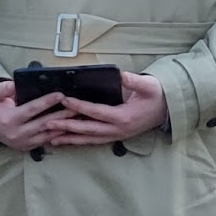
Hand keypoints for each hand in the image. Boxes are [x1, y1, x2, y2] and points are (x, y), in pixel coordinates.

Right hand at [0, 80, 74, 151]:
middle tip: (77, 106)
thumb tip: (15, 84)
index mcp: (9, 119)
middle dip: (62, 115)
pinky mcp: (28, 147)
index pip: (32, 110)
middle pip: (44, 124)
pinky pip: (46, 141)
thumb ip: (2, 88)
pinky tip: (70, 128)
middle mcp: (18, 134)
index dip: (47, 102)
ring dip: (64, 126)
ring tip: (78, 117)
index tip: (60, 95)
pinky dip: (59, 134)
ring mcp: (24, 143)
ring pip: (48, 135)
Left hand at [44, 71, 167, 146]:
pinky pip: (93, 140)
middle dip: (67, 127)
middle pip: (88, 130)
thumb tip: (121, 75)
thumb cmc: (157, 96)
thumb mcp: (148, 86)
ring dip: (69, 138)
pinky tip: (67, 140)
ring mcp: (116, 135)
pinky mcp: (115, 136)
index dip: (80, 106)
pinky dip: (79, 141)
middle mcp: (118, 130)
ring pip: (89, 139)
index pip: (96, 112)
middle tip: (48, 123)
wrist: (167, 110)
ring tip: (51, 137)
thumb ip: (134, 81)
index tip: (64, 100)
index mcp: (124, 117)